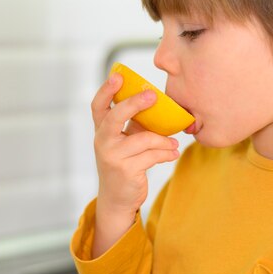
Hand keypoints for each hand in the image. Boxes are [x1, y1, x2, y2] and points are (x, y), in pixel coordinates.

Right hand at [90, 72, 179, 256]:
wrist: (117, 198)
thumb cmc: (124, 163)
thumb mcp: (126, 141)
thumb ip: (136, 124)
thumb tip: (159, 104)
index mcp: (101, 130)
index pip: (98, 105)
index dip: (106, 90)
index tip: (118, 75)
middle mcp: (103, 141)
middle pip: (116, 116)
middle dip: (135, 103)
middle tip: (153, 95)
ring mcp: (112, 156)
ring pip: (144, 139)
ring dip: (163, 140)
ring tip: (174, 143)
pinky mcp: (126, 170)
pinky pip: (152, 155)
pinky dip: (166, 154)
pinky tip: (172, 154)